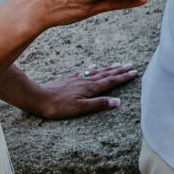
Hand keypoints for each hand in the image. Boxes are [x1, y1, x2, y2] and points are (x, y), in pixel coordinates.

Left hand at [9, 64, 137, 118]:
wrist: (40, 99)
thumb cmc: (60, 107)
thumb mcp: (81, 108)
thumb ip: (99, 104)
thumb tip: (117, 101)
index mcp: (90, 88)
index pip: (110, 81)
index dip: (123, 78)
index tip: (133, 73)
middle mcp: (85, 81)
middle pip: (106, 74)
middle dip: (119, 71)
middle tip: (130, 66)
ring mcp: (77, 79)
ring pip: (96, 72)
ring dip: (108, 68)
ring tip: (117, 65)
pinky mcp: (69, 79)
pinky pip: (84, 71)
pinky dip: (91, 69)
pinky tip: (93, 66)